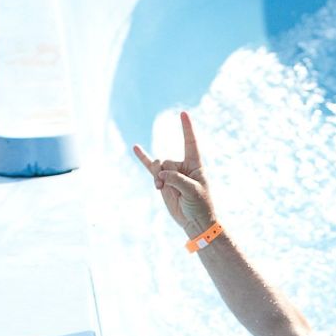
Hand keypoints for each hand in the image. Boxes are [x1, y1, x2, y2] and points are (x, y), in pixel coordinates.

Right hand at [132, 111, 215, 233]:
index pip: (190, 143)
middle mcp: (183, 167)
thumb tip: (159, 174)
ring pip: (158, 167)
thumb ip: (176, 179)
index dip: (187, 128)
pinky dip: (143, 158)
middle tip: (177, 190)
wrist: (195, 222)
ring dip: (157, 177)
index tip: (183, 113)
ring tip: (161, 188)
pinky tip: (135, 147)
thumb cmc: (200, 206)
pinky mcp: (162, 182)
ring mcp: (171, 174)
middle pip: (168, 161)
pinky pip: (150, 168)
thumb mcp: (192, 191)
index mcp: (195, 165)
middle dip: (168, 175)